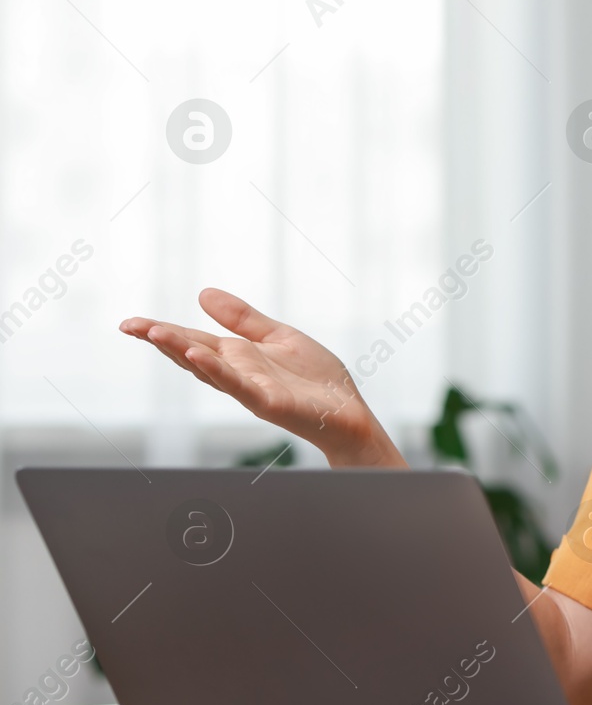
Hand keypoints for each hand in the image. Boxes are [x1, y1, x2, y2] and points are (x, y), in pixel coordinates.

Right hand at [119, 288, 403, 466]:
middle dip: (161, 340)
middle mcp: (236, 373)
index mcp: (236, 357)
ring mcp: (249, 389)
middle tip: (131, 325)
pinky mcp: (268, 401)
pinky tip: (199, 355)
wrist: (347, 411)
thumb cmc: (316, 379)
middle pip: (191, 353)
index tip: (130, 323)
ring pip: (208, 369)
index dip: (161, 331)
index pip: (191, 340)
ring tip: (156, 333)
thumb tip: (202, 293)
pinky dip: (218, 371)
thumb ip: (242, 319)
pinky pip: (238, 385)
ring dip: (181, 351)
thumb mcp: (277, 337)